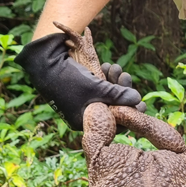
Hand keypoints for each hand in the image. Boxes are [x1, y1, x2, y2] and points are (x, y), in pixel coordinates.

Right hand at [14, 31, 144, 129]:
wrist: (43, 62)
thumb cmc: (69, 79)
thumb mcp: (96, 88)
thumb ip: (118, 95)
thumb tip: (138, 100)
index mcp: (85, 122)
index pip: (113, 123)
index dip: (129, 112)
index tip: (142, 104)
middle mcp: (84, 114)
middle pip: (112, 107)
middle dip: (122, 91)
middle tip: (127, 76)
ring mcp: (82, 101)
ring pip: (106, 95)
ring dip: (114, 81)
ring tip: (116, 68)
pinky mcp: (81, 89)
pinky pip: (99, 88)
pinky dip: (105, 78)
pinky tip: (108, 66)